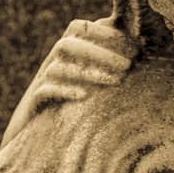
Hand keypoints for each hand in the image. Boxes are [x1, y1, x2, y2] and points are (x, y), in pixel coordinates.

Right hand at [2, 18, 135, 144]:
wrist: (31, 143)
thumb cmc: (70, 115)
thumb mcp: (92, 89)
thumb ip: (110, 71)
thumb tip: (142, 59)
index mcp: (65, 57)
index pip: (80, 28)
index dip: (106, 33)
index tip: (134, 47)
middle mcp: (50, 65)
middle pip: (68, 43)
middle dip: (100, 52)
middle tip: (129, 66)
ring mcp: (40, 84)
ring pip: (58, 66)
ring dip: (89, 71)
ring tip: (117, 81)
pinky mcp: (33, 106)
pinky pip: (44, 91)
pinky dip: (65, 91)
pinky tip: (85, 97)